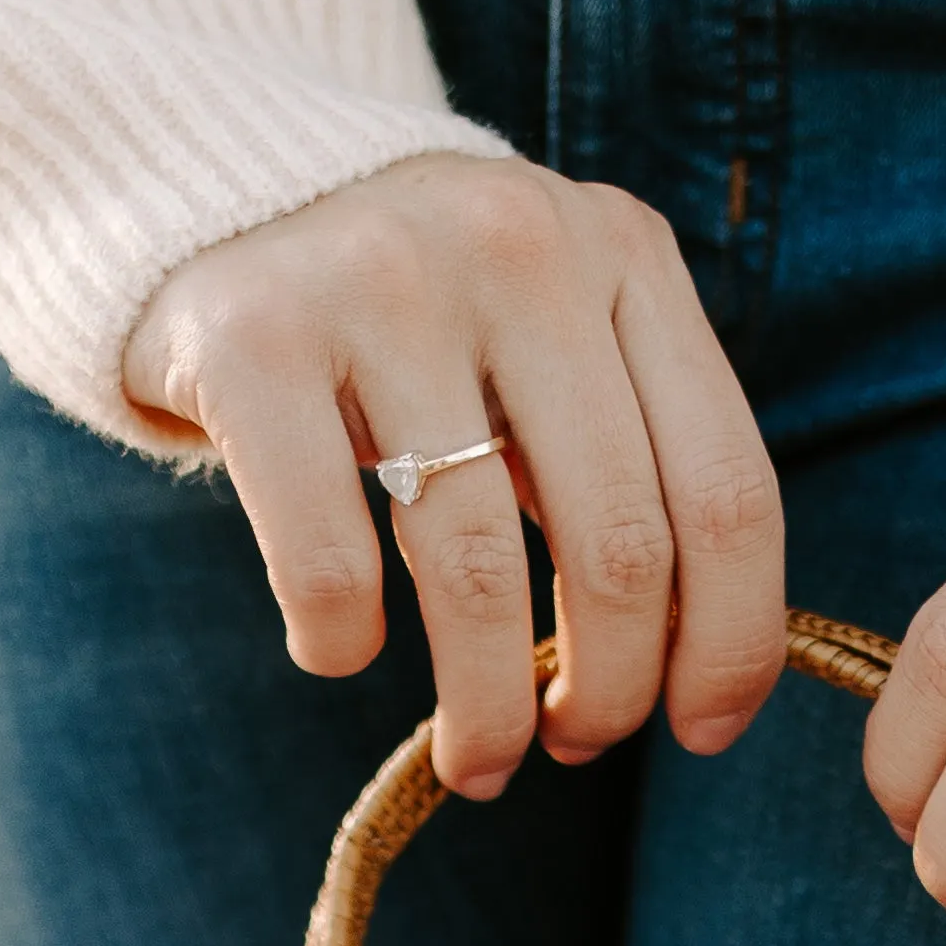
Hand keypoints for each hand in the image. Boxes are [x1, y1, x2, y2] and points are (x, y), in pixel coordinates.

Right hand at [119, 155, 785, 801]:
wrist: (214, 188)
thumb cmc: (414, 311)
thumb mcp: (551, 330)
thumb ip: (628, 447)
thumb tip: (690, 670)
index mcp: (626, 255)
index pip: (726, 489)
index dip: (731, 642)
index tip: (701, 730)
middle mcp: (522, 250)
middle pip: (620, 547)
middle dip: (611, 692)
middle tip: (574, 746)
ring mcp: (384, 284)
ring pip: (480, 570)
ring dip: (486, 708)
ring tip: (478, 756)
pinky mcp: (254, 339)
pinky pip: (330, 561)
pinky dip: (341, 644)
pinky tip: (337, 651)